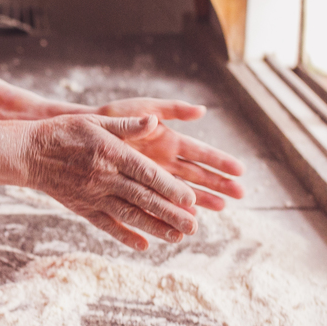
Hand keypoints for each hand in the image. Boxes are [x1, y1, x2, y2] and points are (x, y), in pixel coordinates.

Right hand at [26, 114, 198, 250]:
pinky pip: (107, 225)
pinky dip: (125, 236)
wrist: (29, 154)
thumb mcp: (96, 121)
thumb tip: (155, 120)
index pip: (147, 174)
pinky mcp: (83, 208)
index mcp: (112, 154)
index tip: (191, 200)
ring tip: (178, 237)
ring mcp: (94, 195)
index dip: (170, 188)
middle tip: (193, 226)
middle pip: (143, 198)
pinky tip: (143, 245)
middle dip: (170, 214)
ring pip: (130, 215)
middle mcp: (105, 178)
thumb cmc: (65, 132)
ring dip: (155, 227)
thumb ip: (128, 125)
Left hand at [97, 98, 244, 210]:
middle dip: (219, 183)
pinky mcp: (138, 184)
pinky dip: (173, 208)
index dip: (220, 161)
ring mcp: (153, 173)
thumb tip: (201, 110)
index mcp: (169, 140)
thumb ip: (171, 110)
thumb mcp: (143, 108)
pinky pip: (159, 199)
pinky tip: (187, 217)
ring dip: (202, 199)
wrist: (85, 130)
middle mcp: (165, 159)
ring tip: (222, 208)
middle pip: (198, 174)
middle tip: (241, 195)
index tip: (241, 170)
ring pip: (182, 189)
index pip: (201, 153)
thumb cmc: (114, 115)